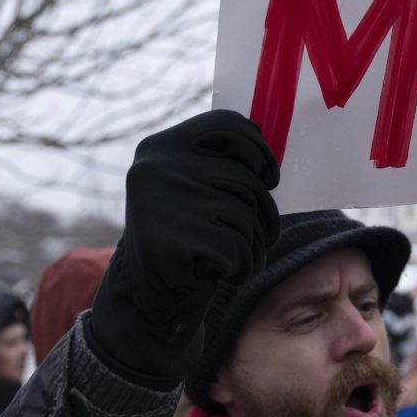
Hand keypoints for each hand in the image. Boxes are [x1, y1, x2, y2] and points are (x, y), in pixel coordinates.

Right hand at [89, 110, 280, 387]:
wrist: (145, 292)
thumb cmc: (185, 232)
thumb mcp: (193, 187)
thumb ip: (221, 164)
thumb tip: (270, 157)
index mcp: (161, 147)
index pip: (228, 125)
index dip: (259, 150)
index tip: (268, 177)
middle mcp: (157, 168)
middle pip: (247, 180)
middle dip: (263, 213)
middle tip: (258, 234)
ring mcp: (163, 203)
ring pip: (246, 217)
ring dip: (251, 244)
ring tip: (229, 256)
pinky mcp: (171, 241)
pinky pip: (237, 250)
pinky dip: (240, 267)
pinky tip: (219, 272)